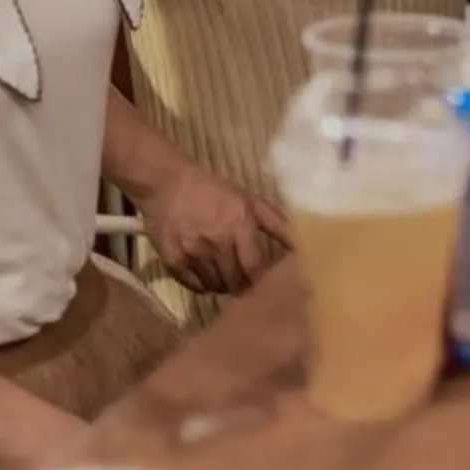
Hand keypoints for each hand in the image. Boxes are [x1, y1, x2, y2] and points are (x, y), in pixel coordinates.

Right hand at [137, 166, 288, 294]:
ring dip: (224, 284)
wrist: (167, 183)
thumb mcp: (250, 201)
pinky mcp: (172, 261)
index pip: (255, 268)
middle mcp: (217, 242)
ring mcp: (192, 252)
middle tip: (244, 279)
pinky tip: (205, 272)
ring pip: (216, 286)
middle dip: (243, 284)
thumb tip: (302, 245)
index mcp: (239, 225)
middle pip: (236, 282)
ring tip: (225, 273)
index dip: (262, 281)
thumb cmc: (215, 192)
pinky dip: (203, 284)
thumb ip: (278, 224)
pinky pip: (194, 286)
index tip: (267, 284)